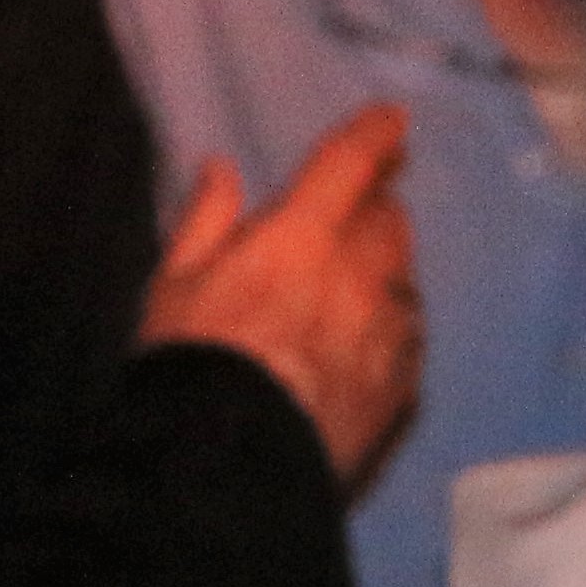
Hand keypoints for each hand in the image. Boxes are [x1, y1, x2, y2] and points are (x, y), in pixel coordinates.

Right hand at [145, 102, 422, 484]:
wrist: (233, 466)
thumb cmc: (193, 367)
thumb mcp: (175, 285)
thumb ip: (205, 220)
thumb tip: (220, 168)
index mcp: (301, 238)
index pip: (351, 164)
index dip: (375, 135)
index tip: (392, 120)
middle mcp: (359, 275)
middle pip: (388, 220)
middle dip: (373, 209)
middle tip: (352, 217)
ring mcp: (389, 332)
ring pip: (405, 278)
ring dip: (384, 270)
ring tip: (351, 289)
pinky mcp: (403, 385)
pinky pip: (410, 337)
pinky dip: (393, 327)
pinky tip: (366, 343)